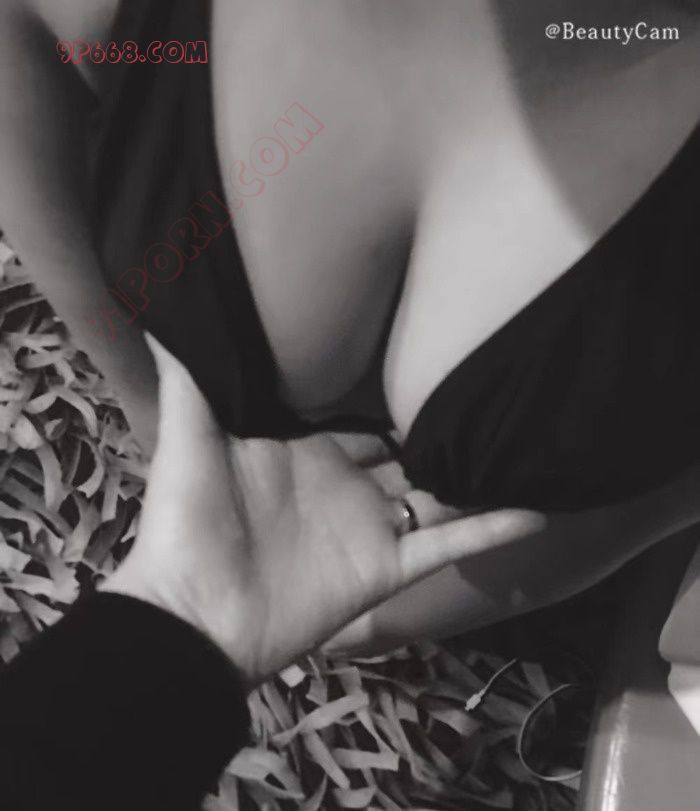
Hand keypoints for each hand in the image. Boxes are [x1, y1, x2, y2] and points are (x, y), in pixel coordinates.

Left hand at [103, 336, 543, 686]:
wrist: (194, 617)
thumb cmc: (189, 522)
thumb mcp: (189, 440)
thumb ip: (187, 379)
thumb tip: (164, 313)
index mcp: (304, 453)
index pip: (356, 418)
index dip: (386, 394)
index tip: (425, 353)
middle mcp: (344, 485)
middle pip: (404, 453)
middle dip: (438, 428)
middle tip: (488, 389)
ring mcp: (370, 528)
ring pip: (436, 495)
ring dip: (475, 473)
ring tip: (527, 438)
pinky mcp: (388, 568)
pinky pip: (449, 546)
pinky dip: (492, 530)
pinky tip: (539, 508)